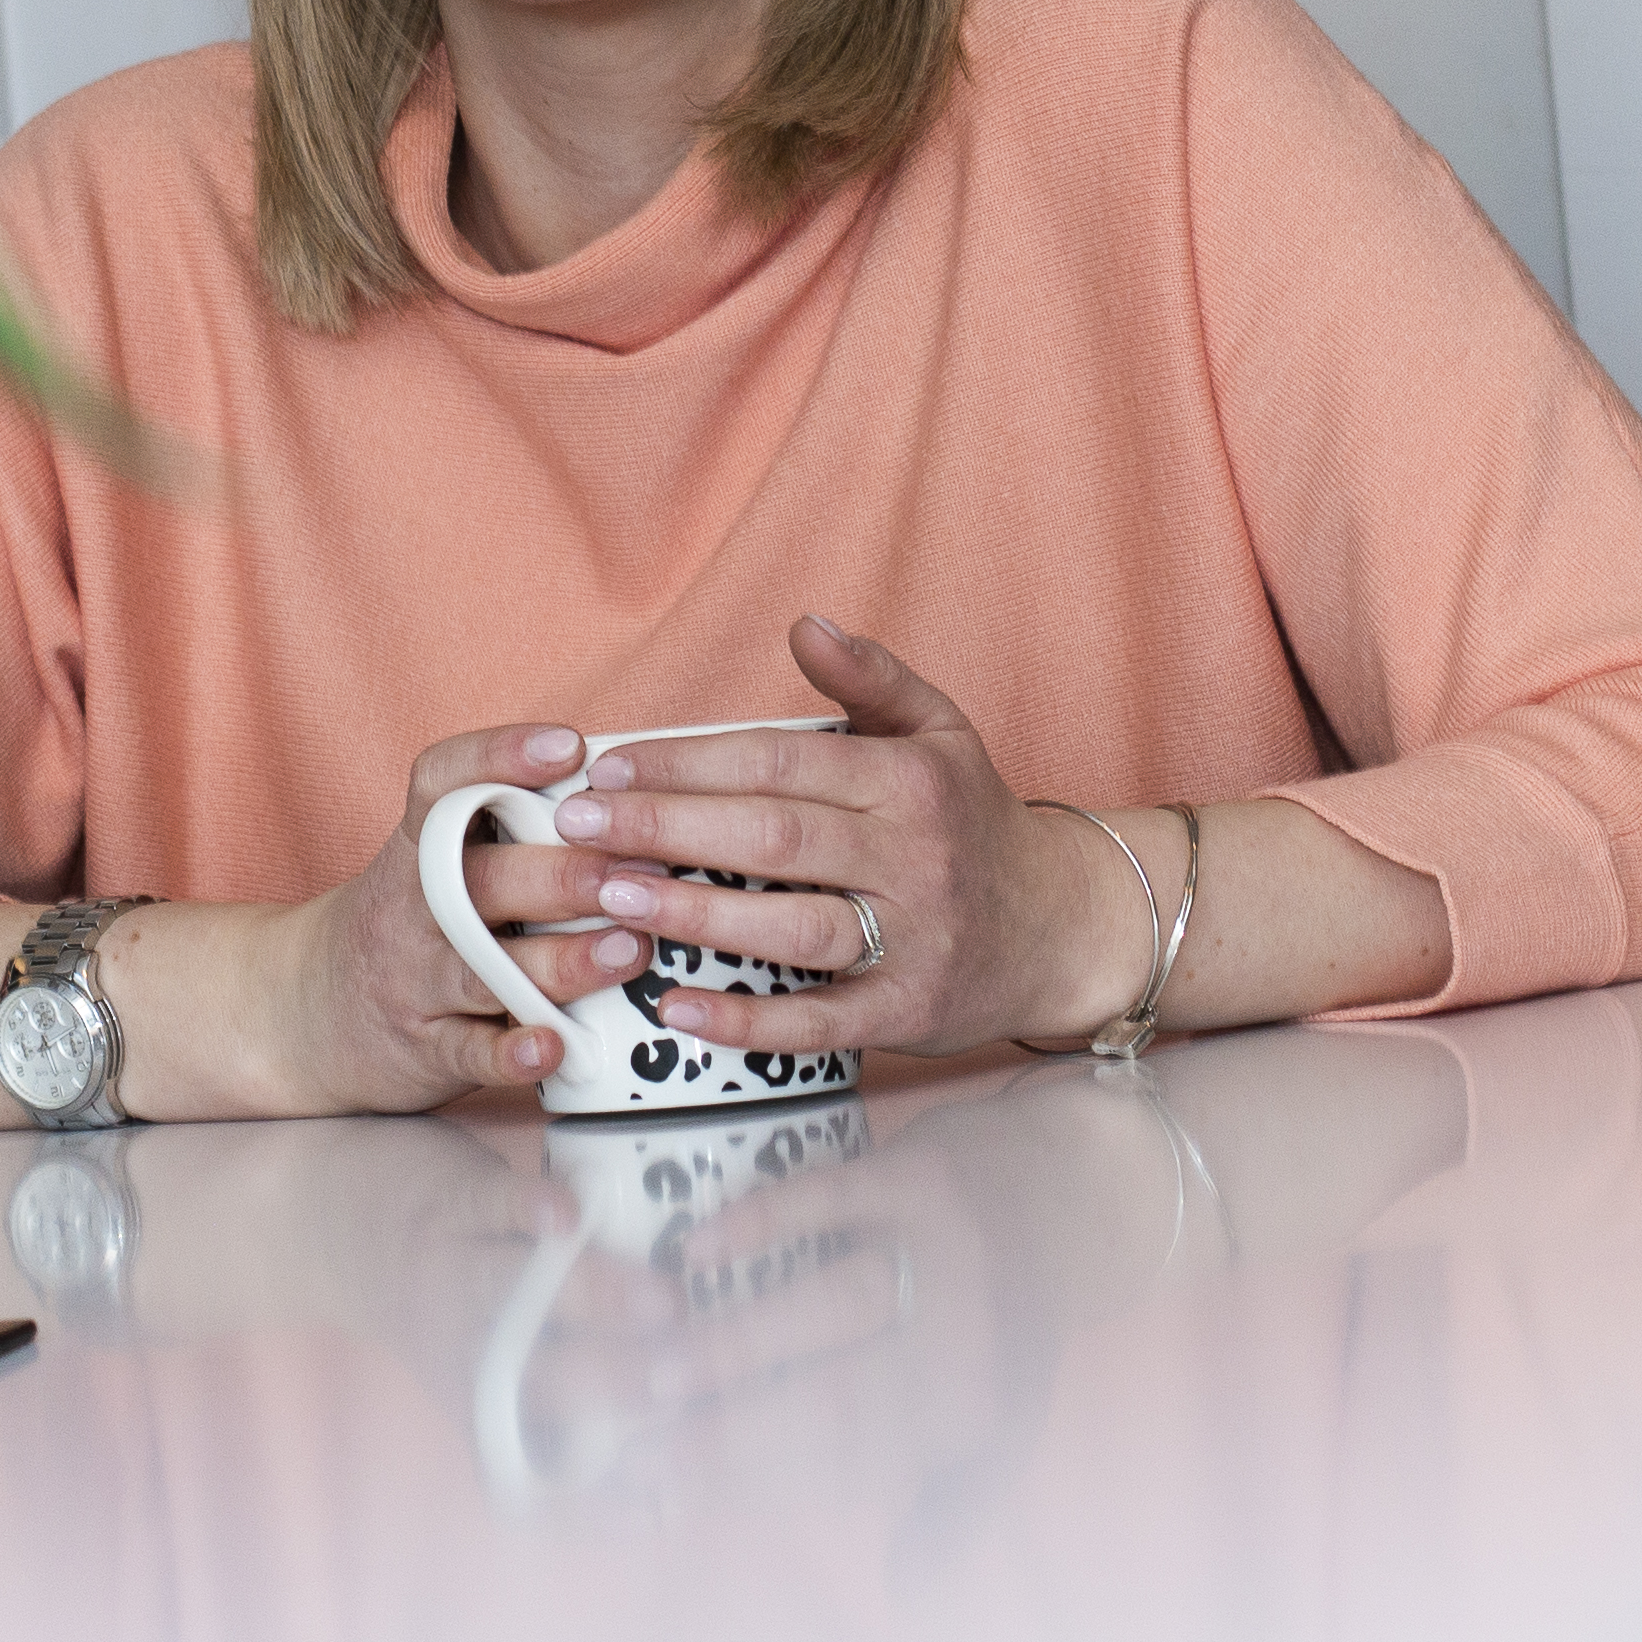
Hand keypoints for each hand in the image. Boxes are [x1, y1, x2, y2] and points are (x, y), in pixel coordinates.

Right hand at [220, 721, 657, 1116]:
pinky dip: (511, 1053)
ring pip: (487, 969)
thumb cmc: (404, 923)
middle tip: (638, 865)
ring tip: (628, 950)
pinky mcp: (426, 1050)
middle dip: (562, 873)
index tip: (569, 746)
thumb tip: (623, 791)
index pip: (444, 784)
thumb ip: (503, 828)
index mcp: (416, 847)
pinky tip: (554, 1045)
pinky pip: (469, 1053)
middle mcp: (412, 907)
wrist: (304, 1011)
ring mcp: (416, 980)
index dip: (502, 757)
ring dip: (563, 961)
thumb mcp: (426, 862)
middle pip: (480, 880)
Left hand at [554, 618, 1149, 1059]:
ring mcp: (915, 939)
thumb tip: (803, 621)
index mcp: (909, 780)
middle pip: (774, 838)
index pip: (780, 760)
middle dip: (666, 827)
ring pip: (793, 926)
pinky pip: (820, 1020)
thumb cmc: (975, 823)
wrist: (1063, 927)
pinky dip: (748, 1018)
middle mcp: (914, 857)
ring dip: (695, 913)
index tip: (608, 766)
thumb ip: (871, 676)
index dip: (688, 761)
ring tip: (611, 897)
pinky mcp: (909, 1012)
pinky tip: (677, 1002)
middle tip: (578, 827)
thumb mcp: (942, 732)